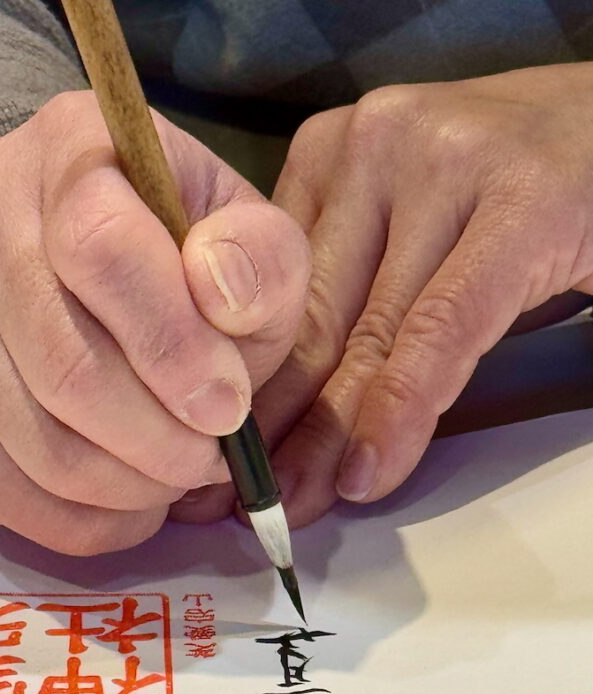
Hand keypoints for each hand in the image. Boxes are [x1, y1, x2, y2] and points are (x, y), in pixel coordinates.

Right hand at [0, 91, 307, 553]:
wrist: (78, 265)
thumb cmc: (182, 255)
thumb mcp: (248, 238)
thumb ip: (260, 259)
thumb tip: (221, 295)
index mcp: (65, 149)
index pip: (100, 250)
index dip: (172, 348)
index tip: (227, 410)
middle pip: (62, 367)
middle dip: (158, 444)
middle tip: (208, 462)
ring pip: (30, 443)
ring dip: (124, 489)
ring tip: (172, 479)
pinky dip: (72, 523)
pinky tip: (123, 507)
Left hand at [172, 64, 592, 527]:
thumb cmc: (508, 191)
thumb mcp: (400, 231)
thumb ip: (343, 292)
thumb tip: (280, 411)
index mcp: (327, 154)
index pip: (266, 298)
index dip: (239, 388)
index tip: (214, 459)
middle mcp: (370, 146)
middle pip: (307, 322)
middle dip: (271, 427)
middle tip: (243, 502)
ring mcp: (444, 164)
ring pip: (365, 334)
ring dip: (327, 438)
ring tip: (296, 506)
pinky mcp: (521, 201)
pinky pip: (441, 329)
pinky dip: (403, 407)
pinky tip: (372, 469)